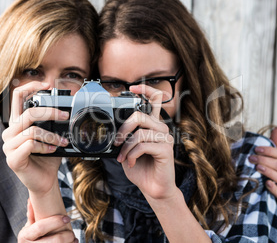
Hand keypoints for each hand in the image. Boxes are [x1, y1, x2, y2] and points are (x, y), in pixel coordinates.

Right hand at [2, 81, 69, 193]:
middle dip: (50, 112)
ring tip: (61, 141)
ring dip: (51, 135)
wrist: (45, 180)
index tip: (47, 85)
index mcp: (17, 123)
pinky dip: (45, 146)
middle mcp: (10, 132)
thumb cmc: (47, 157)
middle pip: (29, 113)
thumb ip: (52, 122)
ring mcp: (9, 146)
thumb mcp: (50, 135)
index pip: (17, 96)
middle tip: (65, 117)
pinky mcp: (13, 159)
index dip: (31, 86)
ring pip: (32, 131)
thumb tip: (67, 108)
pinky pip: (30, 145)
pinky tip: (52, 150)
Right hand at [18, 199, 77, 242]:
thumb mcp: (28, 227)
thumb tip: (31, 198)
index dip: (55, 222)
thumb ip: (31, 214)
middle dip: (66, 237)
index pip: (41, 227)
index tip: (67, 218)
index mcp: (25, 235)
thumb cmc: (29, 238)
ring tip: (74, 239)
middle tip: (72, 233)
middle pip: (54, 241)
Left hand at [115, 85, 177, 199]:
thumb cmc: (141, 168)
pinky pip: (143, 145)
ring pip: (140, 131)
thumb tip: (110, 131)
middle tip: (116, 142)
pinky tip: (131, 162)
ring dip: (126, 146)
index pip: (155, 100)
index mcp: (152, 125)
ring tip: (123, 157)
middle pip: (141, 115)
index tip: (132, 87)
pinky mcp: (166, 150)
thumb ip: (124, 137)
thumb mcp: (127, 150)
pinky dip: (132, 154)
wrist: (152, 189)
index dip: (145, 89)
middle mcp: (161, 129)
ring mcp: (165, 139)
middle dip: (123, 128)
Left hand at [249, 127, 276, 200]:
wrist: (263, 186)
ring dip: (268, 172)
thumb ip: (272, 143)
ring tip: (257, 168)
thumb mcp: (267, 155)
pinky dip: (274, 188)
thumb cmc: (265, 166)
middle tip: (251, 158)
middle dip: (265, 160)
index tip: (256, 149)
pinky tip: (266, 183)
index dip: (269, 151)